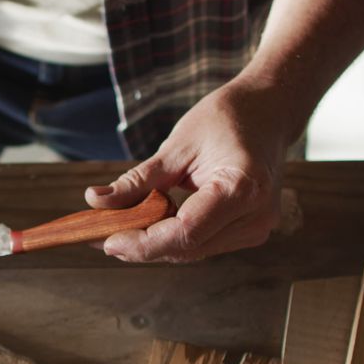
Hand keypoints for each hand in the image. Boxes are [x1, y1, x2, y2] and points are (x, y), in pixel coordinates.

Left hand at [85, 81, 293, 262]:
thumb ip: (138, 180)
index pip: (186, 232)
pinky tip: (146, 225)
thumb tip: (96, 201)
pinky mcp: (249, 230)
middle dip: (141, 246)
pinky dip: (172, 237)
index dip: (143, 242)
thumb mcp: (176, 145)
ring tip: (115, 229)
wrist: (268, 112)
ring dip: (153, 244)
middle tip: (97, 235)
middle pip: (188, 247)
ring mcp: (256, 227)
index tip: (105, 239)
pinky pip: (203, 242)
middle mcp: (256, 216)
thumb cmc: (226, 119)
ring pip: (193, 251)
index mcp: (242, 188)